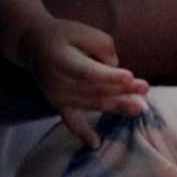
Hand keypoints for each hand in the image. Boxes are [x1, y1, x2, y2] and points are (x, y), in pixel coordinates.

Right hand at [13, 17, 152, 147]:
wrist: (31, 44)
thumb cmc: (63, 35)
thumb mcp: (84, 32)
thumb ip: (103, 48)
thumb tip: (117, 71)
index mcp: (61, 60)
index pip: (88, 71)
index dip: (109, 76)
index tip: (130, 77)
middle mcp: (58, 82)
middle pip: (94, 89)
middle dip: (122, 89)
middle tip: (145, 89)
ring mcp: (57, 96)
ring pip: (91, 103)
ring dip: (116, 106)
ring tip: (138, 108)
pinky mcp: (58, 104)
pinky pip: (71, 121)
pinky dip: (83, 133)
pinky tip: (96, 144)